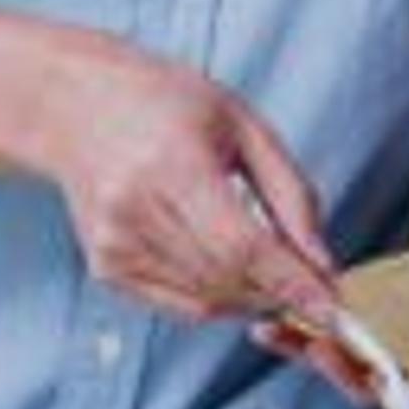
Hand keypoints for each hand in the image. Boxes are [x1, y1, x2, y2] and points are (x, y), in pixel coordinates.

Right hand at [30, 41, 338, 324]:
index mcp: (173, 165)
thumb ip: (291, 194)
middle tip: (314, 283)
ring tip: (273, 266)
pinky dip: (219, 298)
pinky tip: (231, 268)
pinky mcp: (106, 268)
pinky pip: (180, 305)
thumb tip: (322, 262)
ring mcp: (114, 245)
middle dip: (281, 291)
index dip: (292, 282)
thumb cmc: (166, 102)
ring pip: (207, 300)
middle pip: (228, 278)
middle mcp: (135, 211)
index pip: (243, 245)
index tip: (332, 306)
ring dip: (253, 297)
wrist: (75, 105)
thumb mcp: (244, 126)